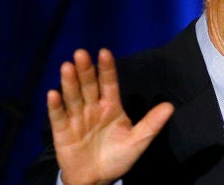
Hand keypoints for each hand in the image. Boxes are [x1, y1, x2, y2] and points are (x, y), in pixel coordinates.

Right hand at [47, 48, 174, 184]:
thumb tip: (170, 106)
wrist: (97, 179)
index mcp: (111, 106)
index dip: (107, 68)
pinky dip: (56, 106)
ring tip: (67, 66)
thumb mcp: (137, 141)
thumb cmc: (118, 157)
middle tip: (82, 53)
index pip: (109, 83)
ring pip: (73, 97)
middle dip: (85, 70)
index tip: (105, 52)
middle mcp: (92, 108)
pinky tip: (53, 94)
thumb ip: (151, 124)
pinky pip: (59, 117)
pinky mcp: (63, 132)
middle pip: (89, 86)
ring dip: (69, 82)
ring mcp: (77, 118)